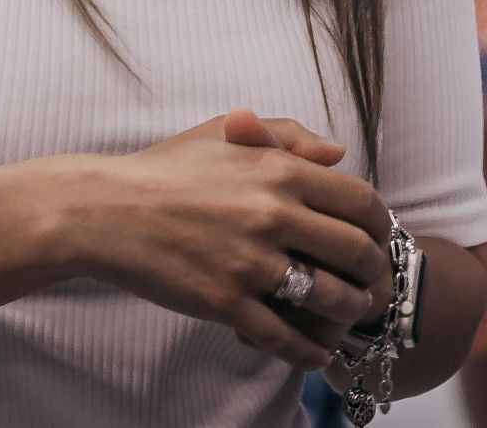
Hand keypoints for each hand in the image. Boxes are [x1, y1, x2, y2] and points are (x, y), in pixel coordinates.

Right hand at [59, 109, 393, 370]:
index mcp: (277, 169)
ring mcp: (250, 262)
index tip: (378, 239)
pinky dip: (309, 351)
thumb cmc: (166, 169)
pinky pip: (285, 336)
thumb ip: (288, 136)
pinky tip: (315, 353)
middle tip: (373, 284)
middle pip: (356, 252)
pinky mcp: (226, 302)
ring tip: (348, 315)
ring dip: (349, 312)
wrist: (105, 211)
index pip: (360, 201)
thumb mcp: (226, 133)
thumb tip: (340, 153)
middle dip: (374, 274)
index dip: (381, 225)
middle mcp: (272, 214)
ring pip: (329, 298)